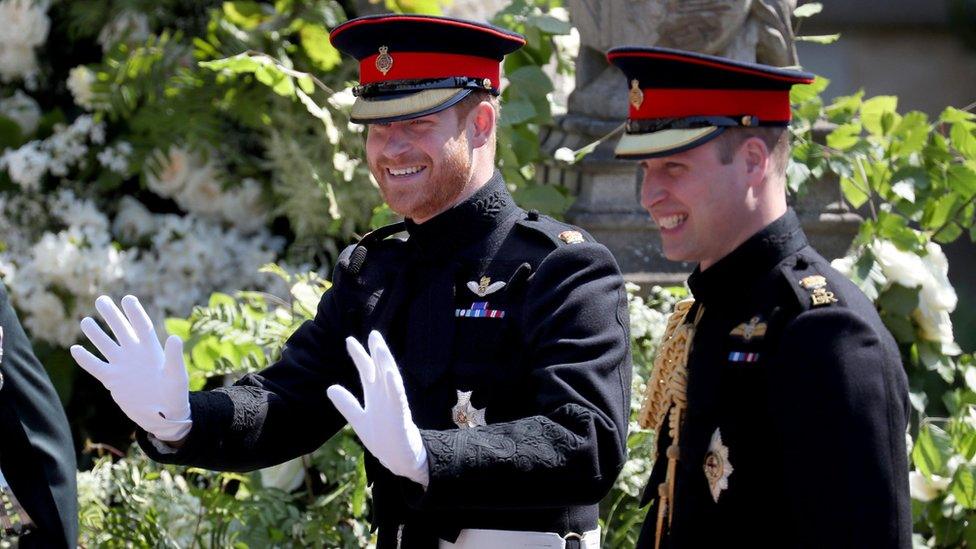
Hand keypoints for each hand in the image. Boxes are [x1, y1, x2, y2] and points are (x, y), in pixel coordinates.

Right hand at [70, 295, 191, 441]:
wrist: (163, 415)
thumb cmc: (175, 395)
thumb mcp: (177, 377)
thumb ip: (174, 358)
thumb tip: (174, 338)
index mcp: (151, 350)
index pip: (142, 327)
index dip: (135, 313)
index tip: (127, 298)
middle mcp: (135, 354)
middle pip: (121, 330)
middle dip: (112, 316)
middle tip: (101, 300)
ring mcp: (122, 366)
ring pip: (106, 345)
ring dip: (96, 334)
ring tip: (85, 320)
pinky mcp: (112, 380)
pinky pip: (96, 367)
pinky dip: (85, 359)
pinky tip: (74, 349)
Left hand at [327, 331, 428, 486]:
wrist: (401, 461)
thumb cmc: (384, 439)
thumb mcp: (359, 420)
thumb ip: (347, 404)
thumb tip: (330, 387)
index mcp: (376, 396)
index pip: (367, 371)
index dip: (359, 356)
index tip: (349, 340)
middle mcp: (386, 397)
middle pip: (380, 369)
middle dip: (376, 351)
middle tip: (372, 333)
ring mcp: (394, 405)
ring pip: (391, 378)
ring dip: (386, 362)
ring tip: (380, 345)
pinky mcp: (400, 416)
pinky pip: (397, 398)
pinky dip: (393, 385)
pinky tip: (388, 372)